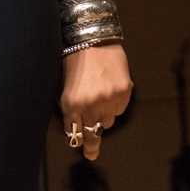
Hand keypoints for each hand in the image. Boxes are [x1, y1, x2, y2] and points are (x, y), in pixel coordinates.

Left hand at [61, 42, 132, 160]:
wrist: (93, 37)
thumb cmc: (74, 59)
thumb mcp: (65, 85)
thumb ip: (71, 108)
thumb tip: (76, 127)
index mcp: (71, 103)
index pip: (76, 132)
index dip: (79, 142)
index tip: (84, 151)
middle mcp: (90, 104)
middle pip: (93, 132)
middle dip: (92, 143)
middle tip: (92, 153)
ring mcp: (108, 98)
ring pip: (108, 121)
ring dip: (104, 116)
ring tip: (100, 99)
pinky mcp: (124, 91)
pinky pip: (120, 109)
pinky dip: (115, 104)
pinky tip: (110, 88)